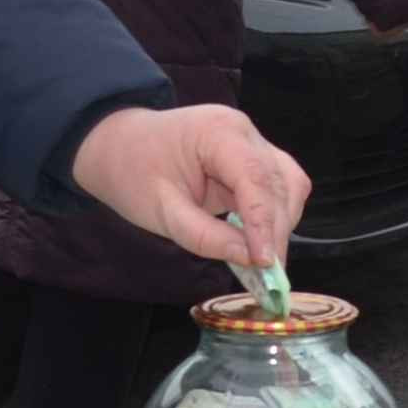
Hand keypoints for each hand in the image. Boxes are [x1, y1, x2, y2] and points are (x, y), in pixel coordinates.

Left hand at [71, 102, 308, 270]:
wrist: (119, 146)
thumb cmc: (132, 172)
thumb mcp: (160, 212)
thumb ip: (205, 236)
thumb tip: (250, 259)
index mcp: (217, 132)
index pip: (255, 178)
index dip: (265, 223)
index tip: (265, 263)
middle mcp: (242, 131)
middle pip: (280, 182)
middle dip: (276, 230)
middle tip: (268, 276)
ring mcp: (250, 142)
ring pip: (288, 184)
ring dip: (280, 224)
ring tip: (263, 262)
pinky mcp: (251, 158)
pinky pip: (277, 187)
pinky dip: (273, 217)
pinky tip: (259, 244)